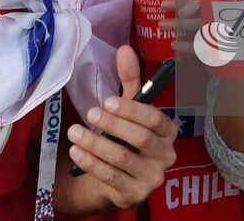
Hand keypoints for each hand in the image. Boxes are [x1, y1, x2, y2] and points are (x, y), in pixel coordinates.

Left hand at [65, 45, 176, 208]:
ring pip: (123, 159)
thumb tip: (125, 49)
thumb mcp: (129, 109)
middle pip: (141, 139)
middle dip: (113, 125)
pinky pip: (111, 177)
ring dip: (96, 145)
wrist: (119, 178)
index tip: (108, 101)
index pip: (155, 119)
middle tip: (90, 114)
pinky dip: (92, 163)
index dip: (131, 110)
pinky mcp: (135, 194)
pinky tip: (77, 152)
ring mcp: (152, 178)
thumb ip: (130, 81)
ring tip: (75, 133)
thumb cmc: (126, 137)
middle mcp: (166, 155)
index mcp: (168, 131)